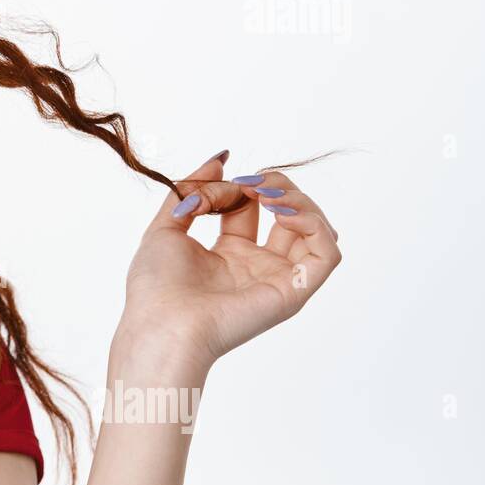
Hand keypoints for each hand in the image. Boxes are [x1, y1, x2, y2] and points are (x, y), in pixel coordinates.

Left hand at [114, 150, 341, 374]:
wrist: (163, 323)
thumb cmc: (156, 287)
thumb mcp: (166, 226)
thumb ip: (193, 190)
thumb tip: (220, 160)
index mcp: (227, 256)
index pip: (250, 208)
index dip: (243, 186)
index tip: (226, 178)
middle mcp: (256, 267)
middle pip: (288, 216)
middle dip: (277, 187)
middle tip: (254, 181)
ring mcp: (278, 279)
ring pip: (315, 232)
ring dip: (299, 202)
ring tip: (270, 195)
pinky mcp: (294, 291)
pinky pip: (327, 254)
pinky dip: (315, 224)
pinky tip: (283, 214)